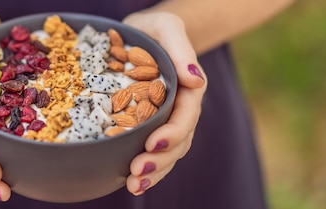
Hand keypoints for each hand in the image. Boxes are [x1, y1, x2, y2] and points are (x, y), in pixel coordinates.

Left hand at [122, 12, 207, 194]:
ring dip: (154, 172)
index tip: (151, 143)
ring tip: (134, 185)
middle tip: (137, 172)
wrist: (143, 33)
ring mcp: (166, 120)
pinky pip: (153, 152)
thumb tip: (195, 78)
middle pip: (178, 141)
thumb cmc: (153, 27)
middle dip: (160, 160)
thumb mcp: (166, 25)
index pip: (185, 116)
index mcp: (187, 88)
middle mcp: (180, 108)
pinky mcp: (149, 127)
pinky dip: (146, 169)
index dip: (172, 133)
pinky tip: (130, 182)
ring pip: (168, 153)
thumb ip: (180, 47)